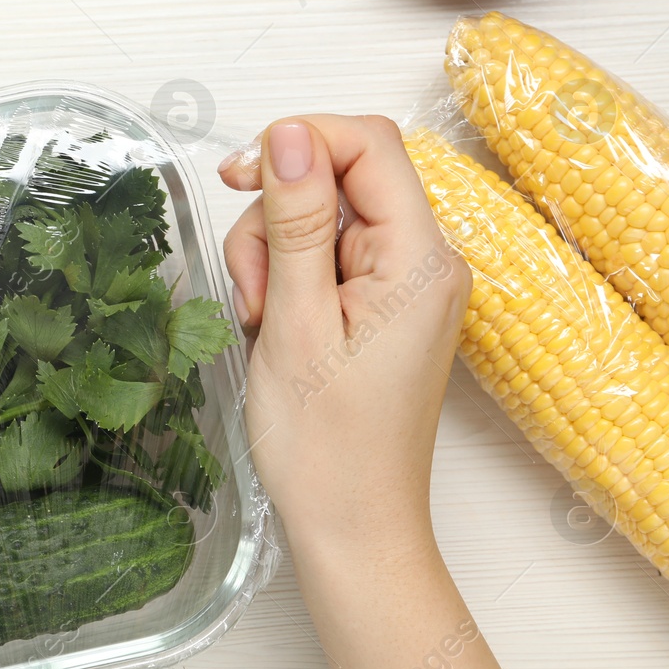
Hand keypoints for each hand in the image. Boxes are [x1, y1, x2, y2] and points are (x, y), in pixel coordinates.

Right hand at [220, 119, 610, 668]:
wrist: (354, 531)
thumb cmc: (328, 451)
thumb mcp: (295, 325)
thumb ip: (296, 223)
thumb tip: (288, 136)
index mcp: (421, 260)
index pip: (369, 144)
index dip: (299, 140)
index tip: (241, 177)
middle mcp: (427, 263)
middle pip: (339, 179)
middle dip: (276, 217)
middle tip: (253, 289)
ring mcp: (406, 286)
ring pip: (323, 219)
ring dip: (274, 256)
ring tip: (263, 324)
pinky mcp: (383, 308)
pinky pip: (327, 260)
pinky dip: (288, 282)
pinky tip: (274, 330)